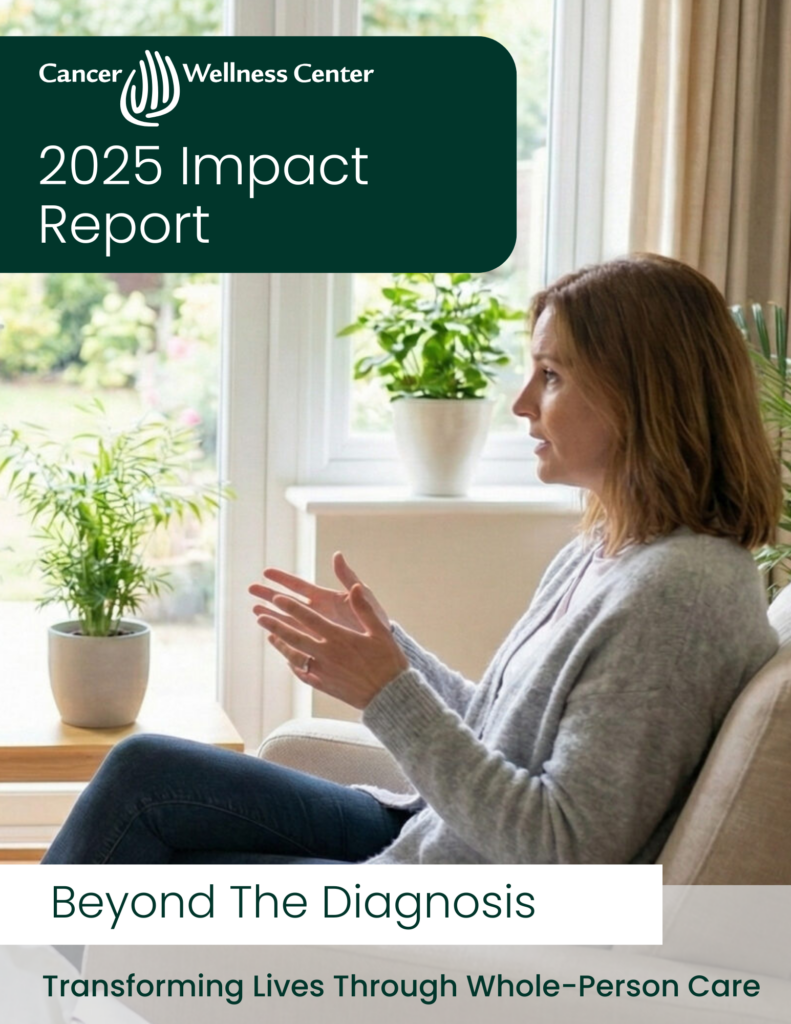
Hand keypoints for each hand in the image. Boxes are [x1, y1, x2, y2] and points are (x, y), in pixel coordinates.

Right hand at [248, 552, 389, 637]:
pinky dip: (282, 636)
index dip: (283, 578)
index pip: (299, 586)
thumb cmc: (375, 617)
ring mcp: (315, 629)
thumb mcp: (364, 595)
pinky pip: (295, 640)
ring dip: (271, 615)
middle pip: (288, 602)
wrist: (382, 645)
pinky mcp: (316, 645)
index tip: (266, 572)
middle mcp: (316, 612)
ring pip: (288, 621)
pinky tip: (270, 634)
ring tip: (254, 611)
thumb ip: (348, 577)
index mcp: (325, 598)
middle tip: (250, 590)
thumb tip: (337, 555)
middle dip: (269, 595)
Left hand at [256, 583, 408, 709]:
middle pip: (294, 636)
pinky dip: (293, 665)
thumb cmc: (388, 661)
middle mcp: (327, 654)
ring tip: (269, 635)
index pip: (309, 618)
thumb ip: (363, 608)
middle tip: (259, 615)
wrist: (390, 696)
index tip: (277, 598)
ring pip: (294, 656)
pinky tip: (288, 660)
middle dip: (275, 624)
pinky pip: (303, 674)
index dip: (291, 607)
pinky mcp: (324, 686)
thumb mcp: (379, 631)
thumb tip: (355, 587)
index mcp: (339, 638)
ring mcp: (323, 672)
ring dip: (280, 644)